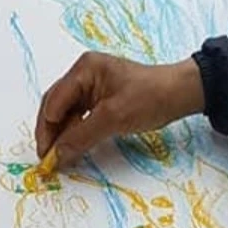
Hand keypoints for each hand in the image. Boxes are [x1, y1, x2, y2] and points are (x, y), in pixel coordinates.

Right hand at [35, 55, 203, 164]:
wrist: (182, 94)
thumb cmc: (151, 97)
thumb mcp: (113, 118)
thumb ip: (81, 136)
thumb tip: (57, 155)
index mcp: (84, 69)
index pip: (54, 101)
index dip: (48, 130)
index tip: (46, 155)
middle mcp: (85, 74)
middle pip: (56, 106)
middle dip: (51, 132)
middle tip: (48, 158)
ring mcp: (93, 86)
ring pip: (67, 113)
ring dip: (63, 134)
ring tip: (60, 156)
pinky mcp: (103, 98)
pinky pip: (81, 116)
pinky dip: (76, 132)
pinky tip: (75, 147)